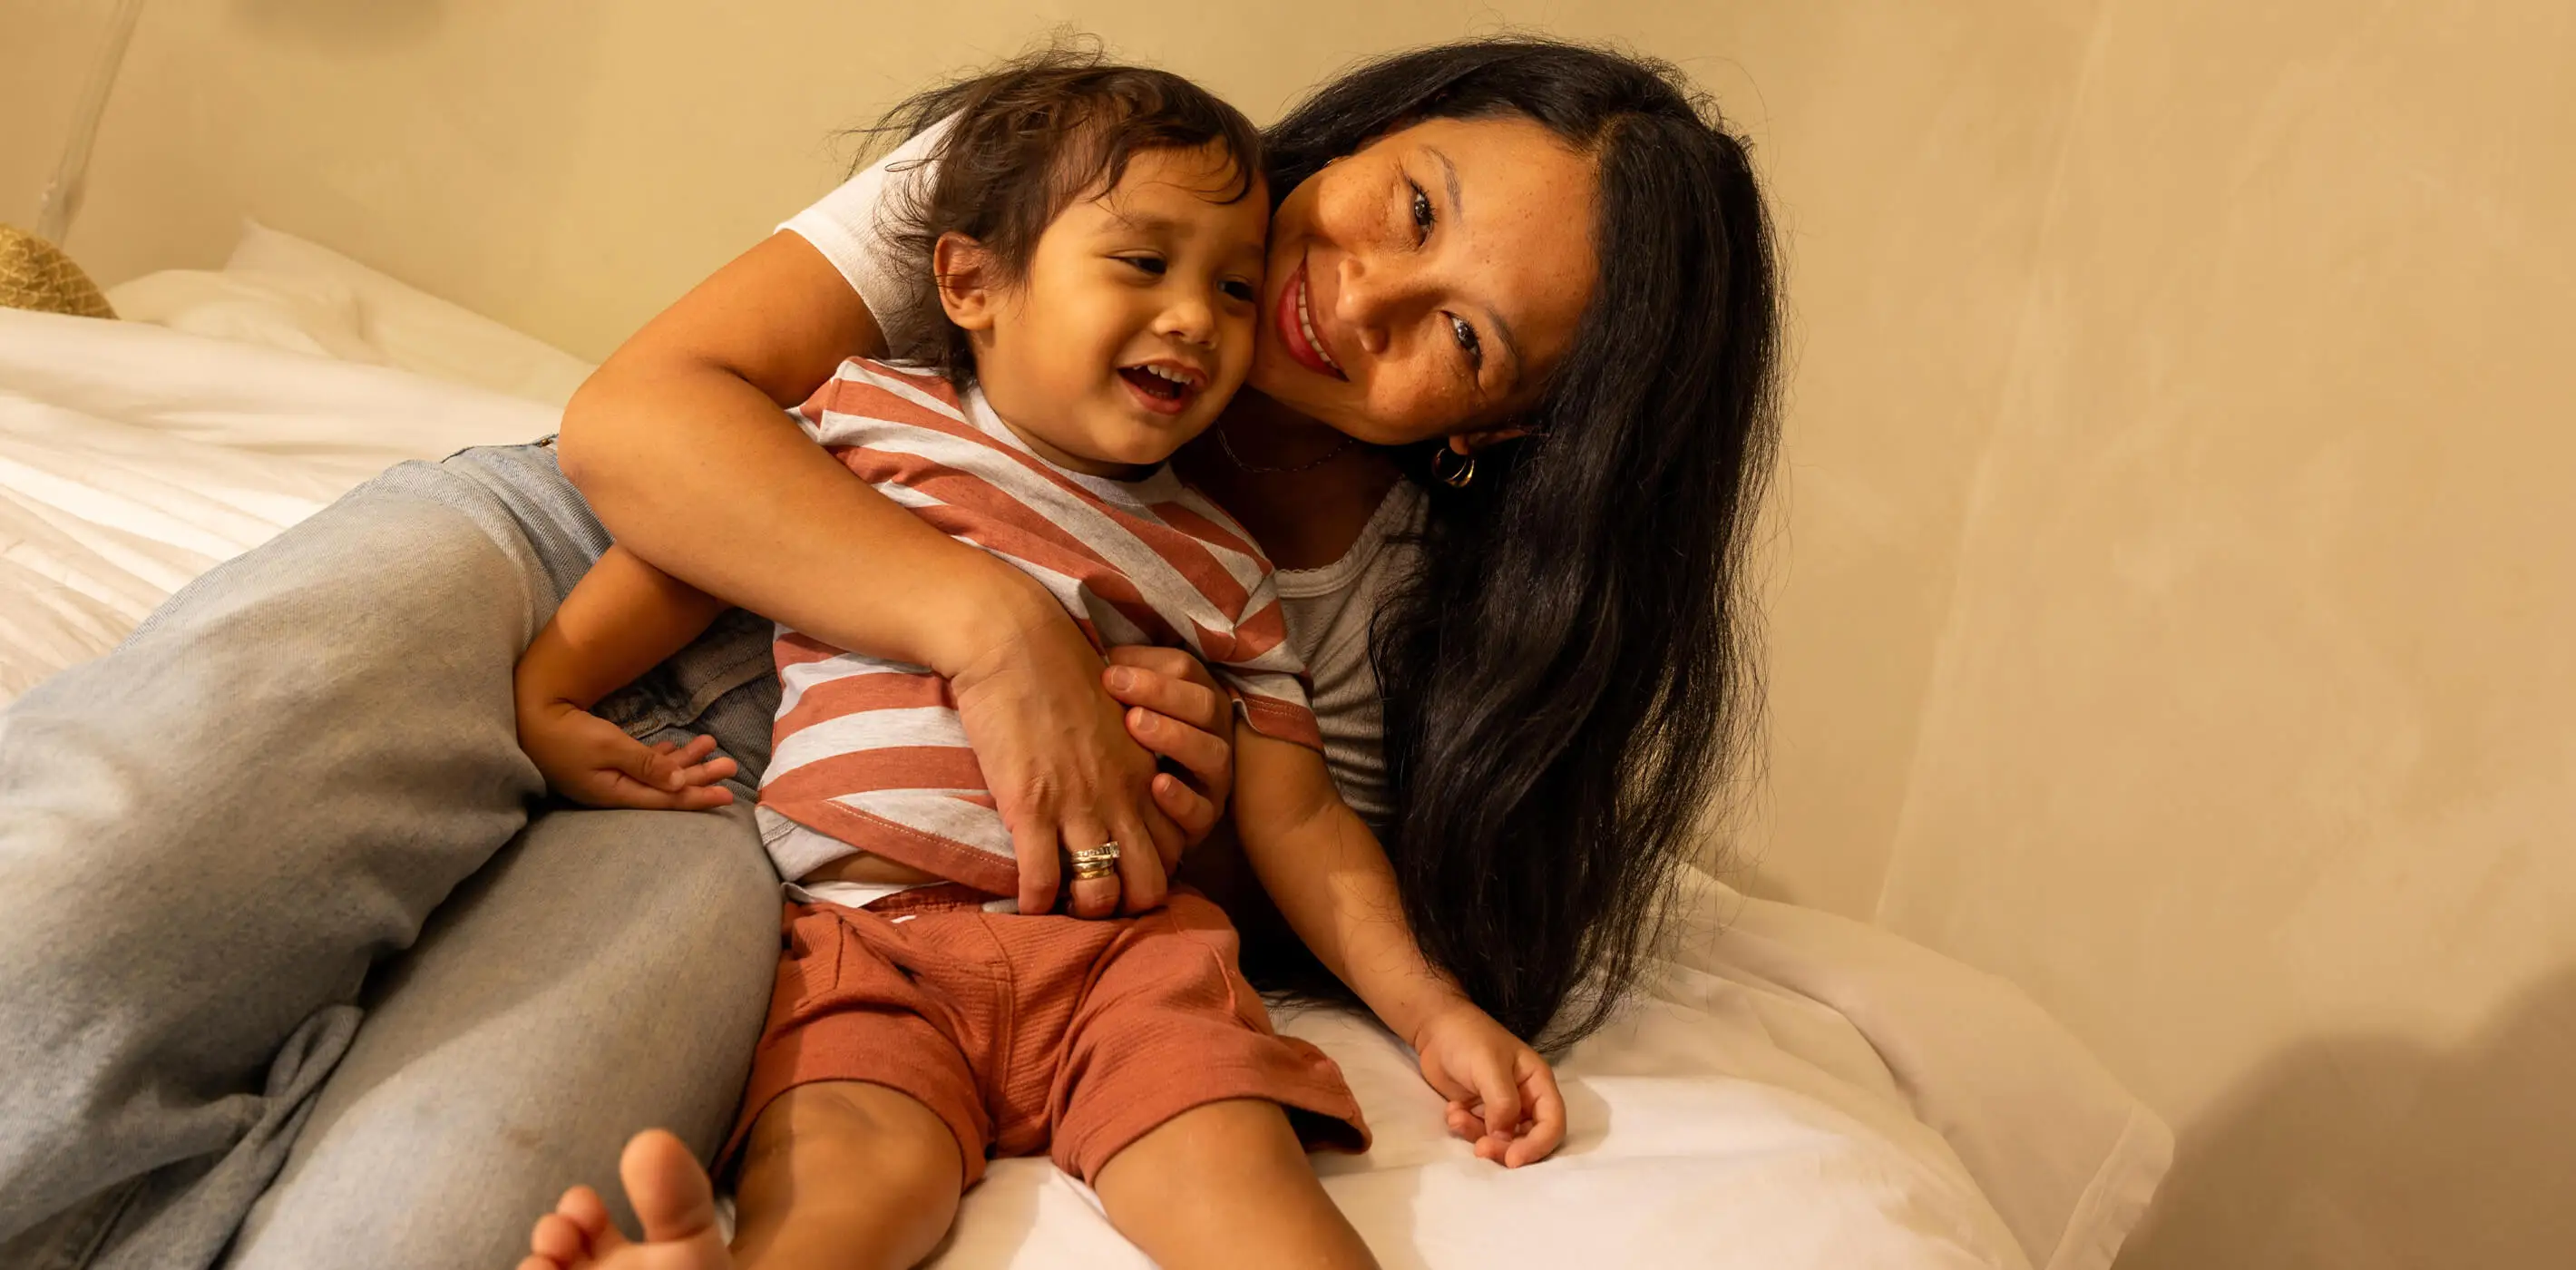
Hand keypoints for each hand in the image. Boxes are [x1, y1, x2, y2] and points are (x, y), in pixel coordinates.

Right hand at [516, 698, 736, 810]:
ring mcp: (607, 778)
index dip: (697, 797)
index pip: (665, 799)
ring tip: (711, 747)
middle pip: (664, 788)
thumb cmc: (566, 733)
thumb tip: (678, 782)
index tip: (727, 795)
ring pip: (655, 773)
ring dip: (684, 761)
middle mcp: (614, 790)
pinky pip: (639, 764)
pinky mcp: (602, 763)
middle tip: (730, 765)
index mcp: (615, 793)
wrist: (526, 717)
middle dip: (698, 776)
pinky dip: (661, 758)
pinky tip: (679, 751)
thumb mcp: (608, 747)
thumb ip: (644, 764)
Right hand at [946, 585, 1181, 919]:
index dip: (1153, 872)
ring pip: (1101, 895)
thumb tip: (1109, 778)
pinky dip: (1032, 904)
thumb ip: (1120, 754)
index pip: (1173, 847)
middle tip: (1100, 903)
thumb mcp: (1110, 716)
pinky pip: (1042, 882)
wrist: (1015, 640)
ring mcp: (1077, 806)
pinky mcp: (1030, 807)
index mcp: (1143, 772)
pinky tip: (1021, 903)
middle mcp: (1122, 796)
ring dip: (1083, 909)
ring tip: (1062, 907)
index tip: (1127, 876)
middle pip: (1149, 884)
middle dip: (1129, 905)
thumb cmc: (1057, 668)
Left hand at [1101, 646, 1235, 871]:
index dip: (1149, 667)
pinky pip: (1203, 810)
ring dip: (1174, 736)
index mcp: (1197, 697)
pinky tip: (1155, 784)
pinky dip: (1181, 798)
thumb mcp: (1127, 708)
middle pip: (1204, 706)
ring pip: (1212, 754)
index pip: (1187, 671)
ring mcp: (1215, 779)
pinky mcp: (1206, 819)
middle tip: (1117, 687)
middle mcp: (1214, 734)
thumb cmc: (1127, 746)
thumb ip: (1119, 679)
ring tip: (1135, 725)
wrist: (1155, 807)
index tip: (1107, 670)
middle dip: (1161, 693)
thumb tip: (1091, 652)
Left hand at [1411, 1002, 1567, 1167]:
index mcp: (1538, 1083)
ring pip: (1502, 1141)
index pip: (1552, 1123)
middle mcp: (1525, 1099)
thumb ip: (1502, 1103)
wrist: (1434, 1028)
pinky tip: (1452, 1111)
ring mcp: (1502, 1108)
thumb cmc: (1468, 1039)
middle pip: (1528, 1138)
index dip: (1538, 1145)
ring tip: (1456, 1118)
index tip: (1513, 1160)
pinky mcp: (1480, 1113)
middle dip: (1506, 1148)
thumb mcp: (1488, 1066)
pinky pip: (1480, 1134)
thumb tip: (1505, 1138)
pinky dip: (1466, 1129)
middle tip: (1480, 1150)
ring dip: (1479, 1137)